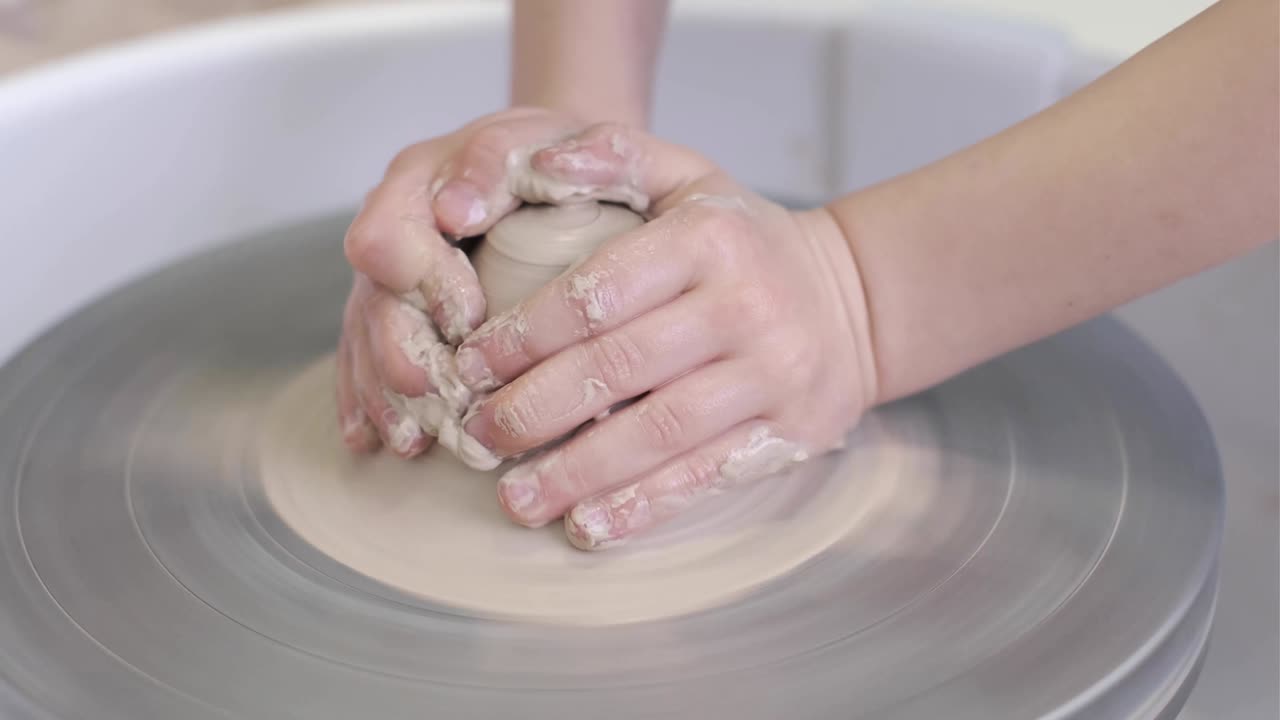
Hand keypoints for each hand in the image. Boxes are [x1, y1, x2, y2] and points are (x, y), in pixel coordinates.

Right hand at [336, 107, 644, 458]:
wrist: (544, 160)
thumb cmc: (555, 154)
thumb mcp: (558, 138)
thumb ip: (516, 157)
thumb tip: (459, 207)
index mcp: (421, 178)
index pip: (392, 231)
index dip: (424, 277)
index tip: (467, 315)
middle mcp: (392, 226)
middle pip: (372, 295)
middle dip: (398, 349)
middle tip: (434, 391)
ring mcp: (385, 272)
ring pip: (364, 335)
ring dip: (384, 391)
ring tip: (411, 440)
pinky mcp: (389, 311)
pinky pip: (360, 357)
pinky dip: (368, 400)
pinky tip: (375, 442)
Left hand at [454, 123, 877, 548]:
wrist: (855, 299)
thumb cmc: (743, 241)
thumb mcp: (689, 176)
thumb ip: (613, 155)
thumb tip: (539, 164)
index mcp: (708, 237)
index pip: (596, 292)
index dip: (522, 336)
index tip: (468, 367)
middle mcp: (745, 305)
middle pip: (619, 368)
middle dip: (534, 410)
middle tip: (474, 439)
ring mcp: (773, 374)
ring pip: (658, 432)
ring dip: (577, 473)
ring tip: (515, 500)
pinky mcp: (792, 432)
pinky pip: (707, 475)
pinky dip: (642, 506)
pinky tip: (587, 527)